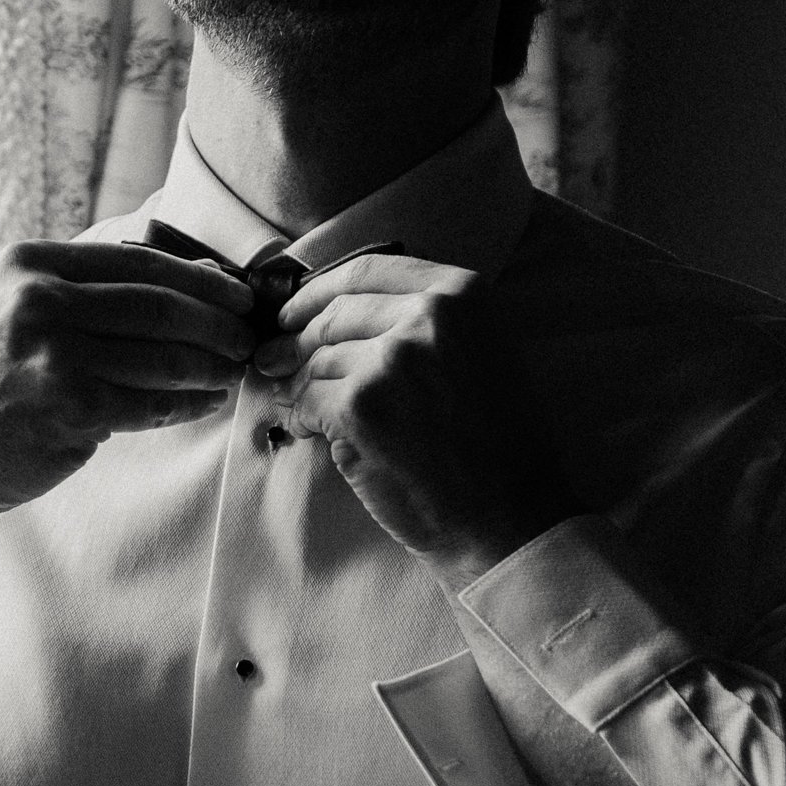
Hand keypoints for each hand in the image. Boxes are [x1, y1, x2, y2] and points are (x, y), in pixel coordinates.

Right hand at [0, 241, 256, 540]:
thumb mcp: (14, 313)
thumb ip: (80, 293)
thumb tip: (180, 288)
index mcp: (29, 263)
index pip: (139, 260)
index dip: (200, 278)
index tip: (235, 295)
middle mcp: (37, 299)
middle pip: (160, 302)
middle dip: (218, 321)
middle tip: (247, 337)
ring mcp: (50, 353)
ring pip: (162, 353)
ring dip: (211, 366)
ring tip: (233, 372)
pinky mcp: (66, 408)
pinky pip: (150, 403)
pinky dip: (187, 404)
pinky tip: (204, 404)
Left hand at [259, 253, 571, 585]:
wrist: (510, 515)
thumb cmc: (498, 442)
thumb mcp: (480, 351)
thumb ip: (421, 318)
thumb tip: (337, 307)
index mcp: (461, 292)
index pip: (366, 270)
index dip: (319, 291)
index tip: (295, 310)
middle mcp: (428, 315)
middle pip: (333, 313)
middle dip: (297, 339)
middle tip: (274, 360)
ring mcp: (392, 360)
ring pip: (315, 358)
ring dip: (299, 384)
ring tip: (304, 405)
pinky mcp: (362, 407)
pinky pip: (307, 400)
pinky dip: (301, 416)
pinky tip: (309, 430)